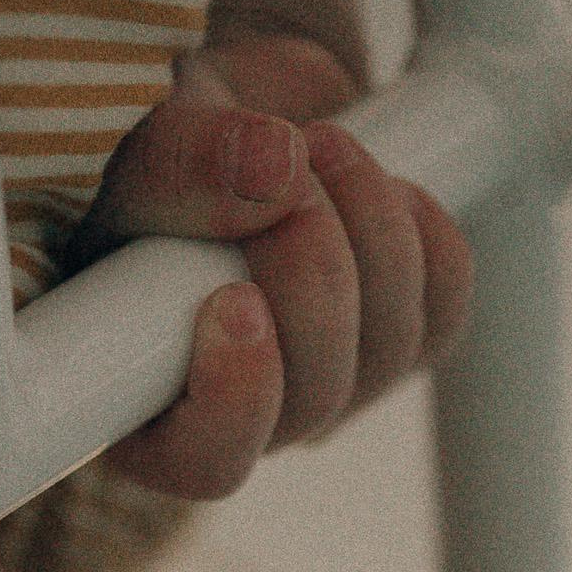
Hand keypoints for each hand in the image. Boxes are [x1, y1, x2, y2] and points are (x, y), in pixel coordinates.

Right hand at [64, 31, 470, 496]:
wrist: (225, 110)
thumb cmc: (153, 153)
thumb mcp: (127, 153)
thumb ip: (177, 168)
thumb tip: (274, 169)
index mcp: (149, 405)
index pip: (206, 461)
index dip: (237, 400)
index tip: (235, 301)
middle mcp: (246, 414)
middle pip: (315, 399)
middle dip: (312, 273)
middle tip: (287, 173)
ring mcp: (332, 381)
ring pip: (388, 350)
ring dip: (368, 229)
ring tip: (317, 143)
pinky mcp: (401, 331)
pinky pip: (444, 306)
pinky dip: (423, 233)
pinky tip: (377, 181)